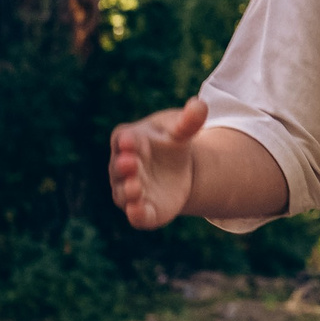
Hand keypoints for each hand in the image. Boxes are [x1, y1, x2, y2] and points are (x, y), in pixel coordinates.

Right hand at [108, 98, 206, 229]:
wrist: (178, 169)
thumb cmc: (170, 142)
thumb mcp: (181, 129)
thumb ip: (190, 120)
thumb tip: (201, 105)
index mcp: (130, 140)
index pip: (123, 139)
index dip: (126, 141)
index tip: (130, 140)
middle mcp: (123, 167)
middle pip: (119, 167)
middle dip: (124, 166)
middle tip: (130, 163)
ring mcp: (131, 189)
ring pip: (124, 193)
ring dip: (129, 191)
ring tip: (135, 187)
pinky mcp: (144, 210)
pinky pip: (136, 215)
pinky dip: (136, 214)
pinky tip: (139, 212)